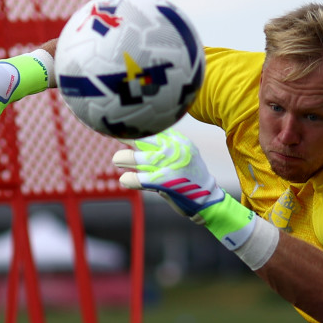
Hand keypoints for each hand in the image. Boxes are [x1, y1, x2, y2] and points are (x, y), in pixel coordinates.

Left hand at [111, 130, 226, 218]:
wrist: (208, 199)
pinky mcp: (164, 182)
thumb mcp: (185, 154)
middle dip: (127, 137)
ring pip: (139, 158)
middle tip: (114, 136)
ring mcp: (169, 166)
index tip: (122, 123)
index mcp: (179, 141)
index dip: (137, 125)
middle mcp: (175, 150)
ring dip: (124, 158)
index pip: (154, 127)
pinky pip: (140, 178)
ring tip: (117, 159)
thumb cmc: (191, 177)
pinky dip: (129, 179)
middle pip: (144, 139)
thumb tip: (141, 135)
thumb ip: (167, 144)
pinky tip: (125, 179)